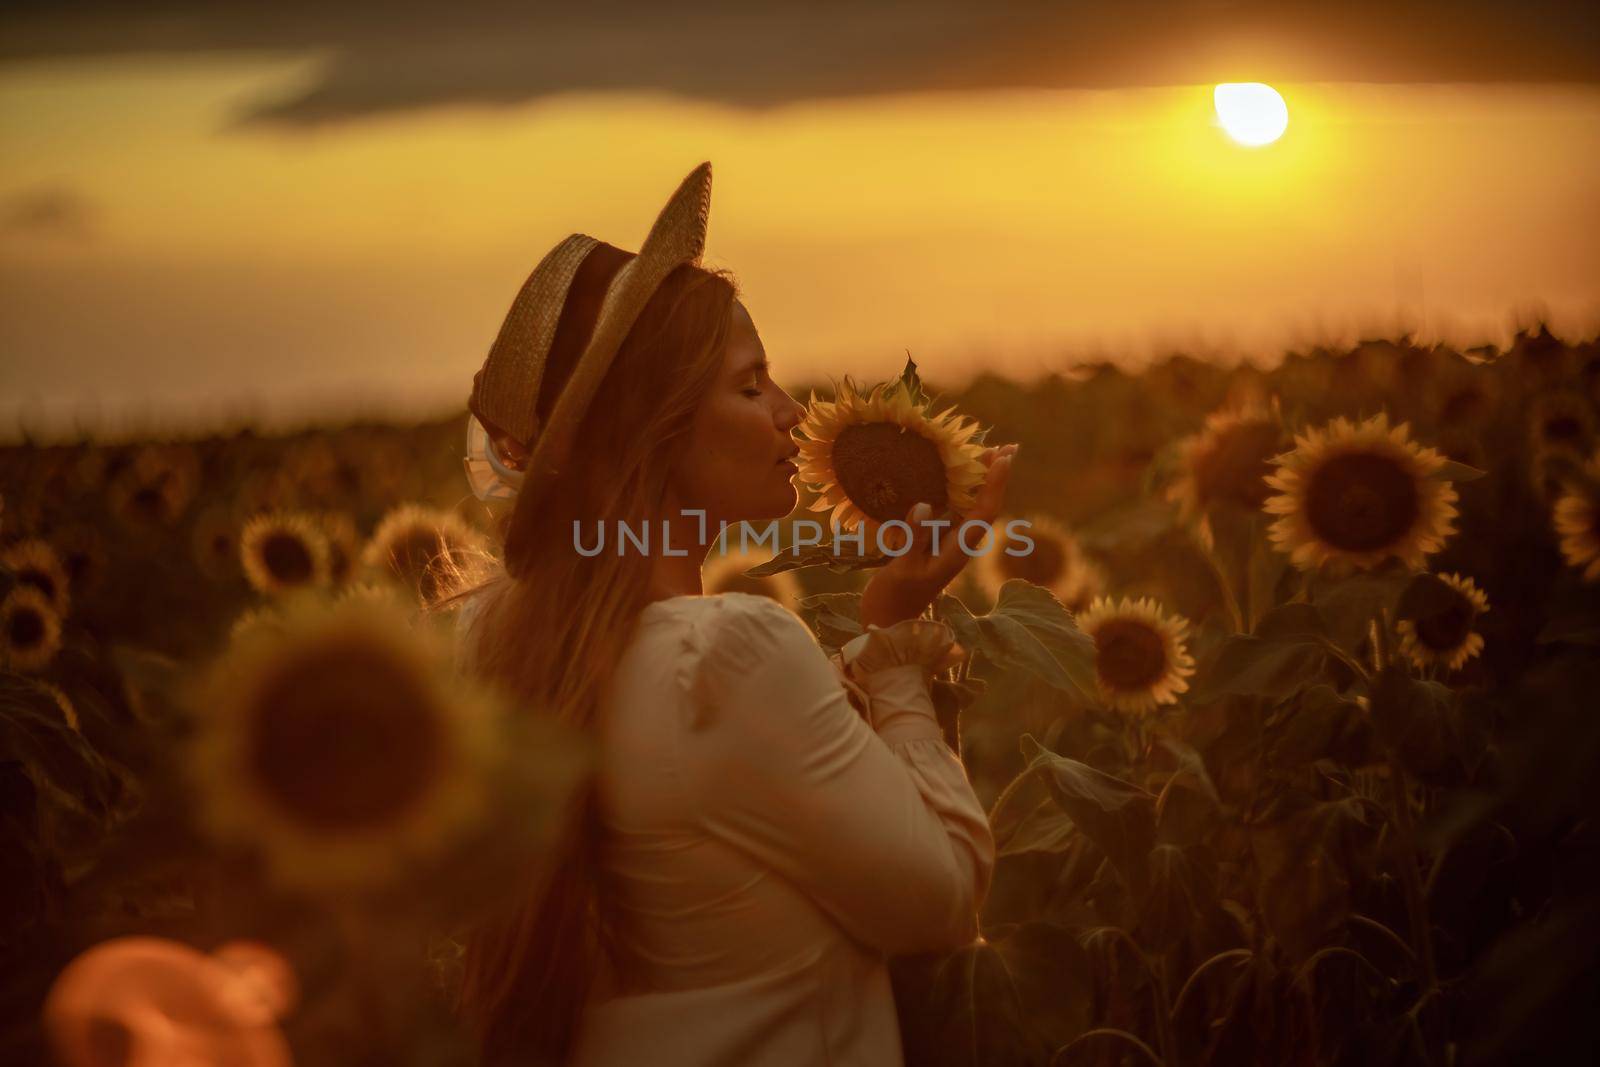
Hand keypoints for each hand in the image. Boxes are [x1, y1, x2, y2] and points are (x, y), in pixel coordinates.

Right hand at [859, 443, 1017, 628]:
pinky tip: (950, 476)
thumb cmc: (894, 598)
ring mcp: (948, 544)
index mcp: (958, 551)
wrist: (889, 623)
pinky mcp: (936, 544)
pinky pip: (952, 512)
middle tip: (1006, 446)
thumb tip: (924, 505)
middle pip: (984, 505)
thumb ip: (914, 537)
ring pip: (970, 506)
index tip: (1002, 457)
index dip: (994, 484)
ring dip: (978, 481)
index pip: (984, 512)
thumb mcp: (903, 568)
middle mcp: (959, 545)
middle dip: (994, 477)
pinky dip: (956, 491)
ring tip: (985, 453)